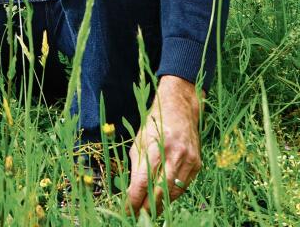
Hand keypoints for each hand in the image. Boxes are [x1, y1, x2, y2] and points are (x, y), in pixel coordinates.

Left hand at [126, 75, 202, 217]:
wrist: (180, 108)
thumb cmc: (155, 122)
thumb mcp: (140, 140)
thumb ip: (137, 166)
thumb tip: (132, 192)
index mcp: (156, 146)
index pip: (143, 182)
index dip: (134, 200)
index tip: (126, 210)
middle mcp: (174, 154)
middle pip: (159, 192)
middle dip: (147, 207)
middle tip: (137, 217)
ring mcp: (189, 160)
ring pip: (173, 193)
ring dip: (160, 204)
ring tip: (149, 211)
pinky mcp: (197, 164)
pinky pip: (183, 186)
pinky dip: (172, 194)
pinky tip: (163, 198)